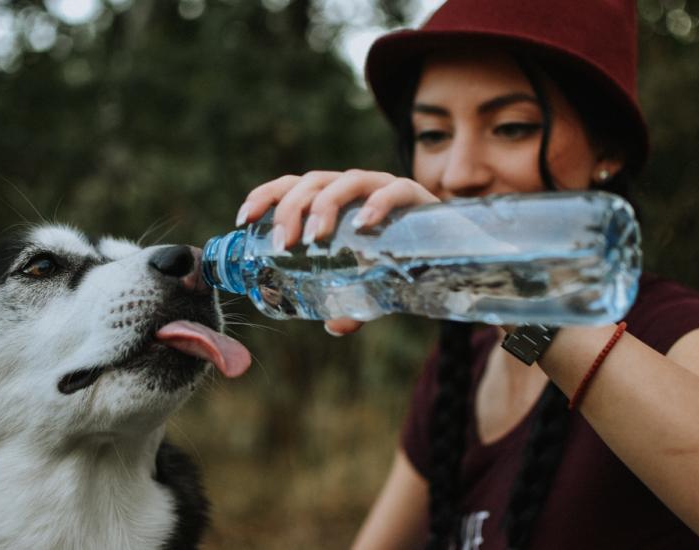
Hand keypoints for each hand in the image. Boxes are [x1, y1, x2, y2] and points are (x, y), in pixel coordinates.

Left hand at [235, 169, 439, 334]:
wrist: (454, 254)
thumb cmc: (401, 262)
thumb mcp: (368, 286)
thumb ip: (351, 303)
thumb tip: (335, 324)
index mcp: (335, 200)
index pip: (293, 185)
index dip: (266, 196)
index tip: (244, 219)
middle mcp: (355, 187)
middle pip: (314, 183)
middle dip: (292, 209)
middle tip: (283, 245)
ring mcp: (385, 187)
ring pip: (346, 181)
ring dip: (325, 206)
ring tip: (315, 238)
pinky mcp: (415, 195)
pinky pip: (394, 191)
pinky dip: (377, 204)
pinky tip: (365, 224)